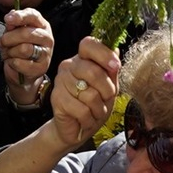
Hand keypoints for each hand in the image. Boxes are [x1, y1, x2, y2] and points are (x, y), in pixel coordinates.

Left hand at [0, 8, 54, 103]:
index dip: (20, 16)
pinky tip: (12, 62)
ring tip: (8, 53)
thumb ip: (12, 25)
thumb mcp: (13, 33)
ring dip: (10, 51)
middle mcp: (47, 38)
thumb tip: (10, 19)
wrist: (22, 72)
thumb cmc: (17, 48)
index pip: (33, 16)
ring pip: (23, 49)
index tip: (7, 19)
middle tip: (1, 43)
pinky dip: (11, 62)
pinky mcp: (42, 68)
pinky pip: (20, 63)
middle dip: (8, 38)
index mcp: (41, 25)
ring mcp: (46, 53)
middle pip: (25, 33)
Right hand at [47, 37, 120, 151]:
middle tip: (106, 99)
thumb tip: (115, 50)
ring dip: (98, 108)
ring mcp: (60, 82)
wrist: (77, 128)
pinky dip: (89, 118)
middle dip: (107, 90)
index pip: (88, 44)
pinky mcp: (56, 99)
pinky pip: (82, 109)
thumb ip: (111, 70)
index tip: (116, 66)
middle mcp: (68, 66)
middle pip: (93, 71)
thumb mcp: (108, 87)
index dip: (104, 54)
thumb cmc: (94, 105)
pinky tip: (86, 119)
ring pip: (89, 94)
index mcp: (81, 59)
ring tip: (94, 111)